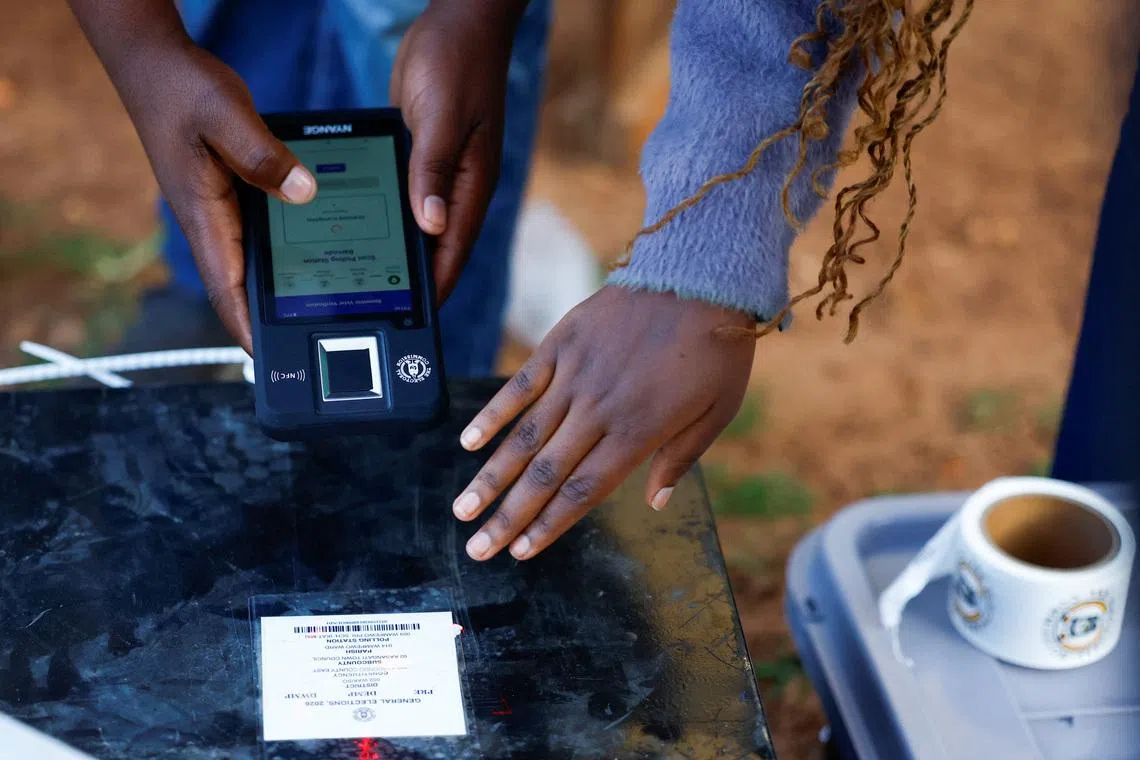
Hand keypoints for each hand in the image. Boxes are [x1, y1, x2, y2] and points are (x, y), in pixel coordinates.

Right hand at [110, 40, 315, 351]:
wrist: (157, 64)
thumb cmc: (183, 89)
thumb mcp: (227, 116)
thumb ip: (263, 156)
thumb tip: (304, 193)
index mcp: (204, 216)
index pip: (226, 289)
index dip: (247, 328)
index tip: (269, 359)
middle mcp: (211, 222)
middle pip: (243, 286)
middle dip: (271, 318)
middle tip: (314, 338)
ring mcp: (219, 212)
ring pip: (252, 262)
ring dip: (279, 285)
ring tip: (323, 307)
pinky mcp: (230, 196)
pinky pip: (259, 233)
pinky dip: (282, 247)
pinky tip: (315, 249)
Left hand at [390, 0, 524, 300]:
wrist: (459, 17)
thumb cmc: (458, 60)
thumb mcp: (441, 115)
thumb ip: (434, 170)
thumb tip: (431, 224)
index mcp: (472, 182)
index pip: (454, 247)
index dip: (436, 285)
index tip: (416, 318)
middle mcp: (459, 184)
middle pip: (437, 245)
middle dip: (415, 277)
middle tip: (382, 308)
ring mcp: (441, 170)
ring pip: (420, 223)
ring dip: (400, 248)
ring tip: (368, 280)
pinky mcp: (422, 154)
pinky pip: (407, 194)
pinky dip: (391, 213)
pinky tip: (365, 226)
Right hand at [452, 287, 755, 560]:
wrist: (703, 276)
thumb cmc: (717, 350)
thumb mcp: (718, 412)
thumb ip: (681, 459)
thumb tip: (656, 501)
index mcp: (637, 432)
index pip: (583, 491)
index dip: (549, 525)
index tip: (522, 552)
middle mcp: (599, 409)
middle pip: (545, 474)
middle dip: (507, 516)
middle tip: (477, 549)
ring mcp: (576, 374)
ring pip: (524, 436)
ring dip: (491, 477)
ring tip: (462, 509)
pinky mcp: (563, 343)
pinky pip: (521, 385)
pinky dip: (493, 414)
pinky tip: (468, 442)